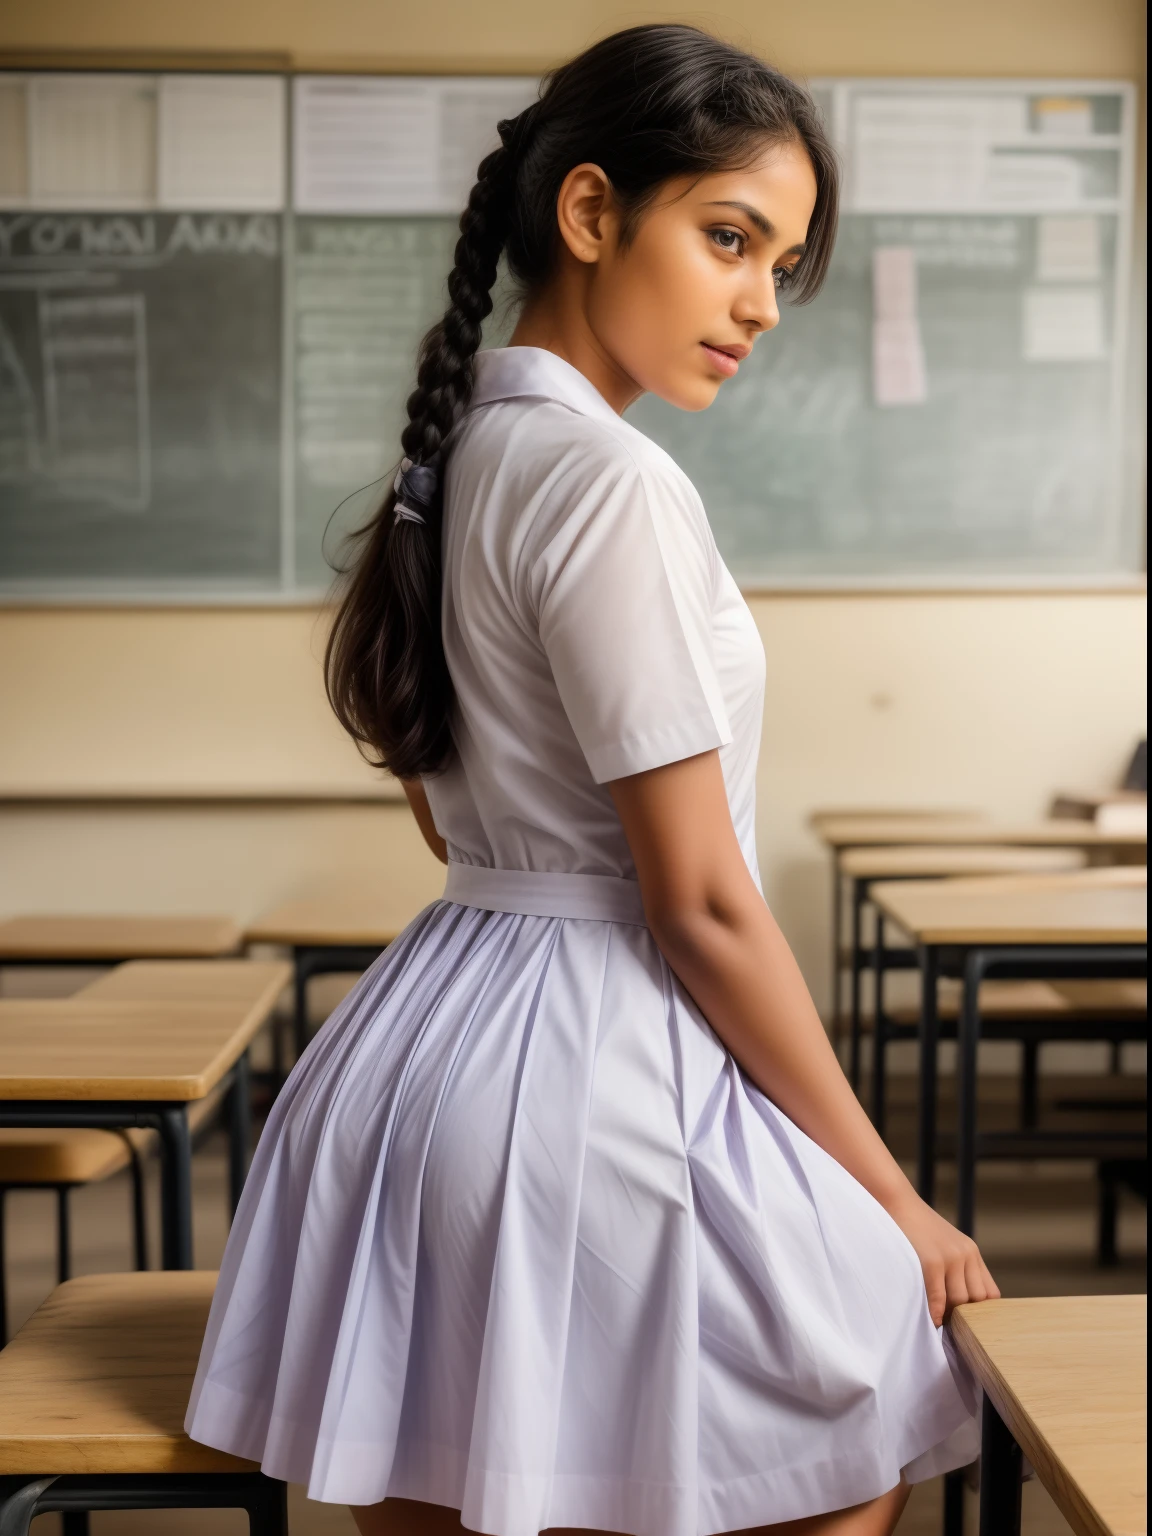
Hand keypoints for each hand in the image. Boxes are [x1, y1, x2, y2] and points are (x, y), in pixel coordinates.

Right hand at [885, 1190, 999, 1326]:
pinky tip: (931, 1320)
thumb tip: (956, 1304)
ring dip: (949, 1316)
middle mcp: (966, 1254)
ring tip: (939, 1323)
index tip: (967, 1321)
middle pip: (977, 1300)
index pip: (990, 1293)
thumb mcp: (943, 1243)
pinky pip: (938, 1297)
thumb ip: (955, 1267)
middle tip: (949, 1326)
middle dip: (965, 1316)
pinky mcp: (932, 1260)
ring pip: (959, 1301)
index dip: (982, 1311)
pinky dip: (935, 1313)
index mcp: (971, 1251)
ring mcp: (951, 1257)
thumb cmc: (914, 1225)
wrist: (894, 1200)